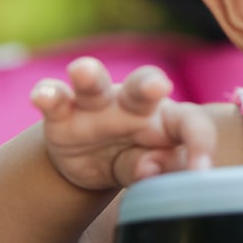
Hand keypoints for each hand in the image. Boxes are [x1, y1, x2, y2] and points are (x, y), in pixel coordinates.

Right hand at [30, 57, 216, 190]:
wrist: (91, 165)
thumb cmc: (134, 161)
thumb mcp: (146, 169)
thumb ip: (152, 169)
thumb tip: (152, 170)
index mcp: (167, 120)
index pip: (191, 123)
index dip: (200, 143)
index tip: (201, 172)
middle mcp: (134, 105)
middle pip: (144, 85)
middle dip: (149, 83)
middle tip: (158, 87)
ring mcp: (97, 105)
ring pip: (95, 85)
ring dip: (89, 75)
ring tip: (82, 71)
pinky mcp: (64, 114)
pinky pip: (56, 99)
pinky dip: (48, 94)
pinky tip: (42, 96)